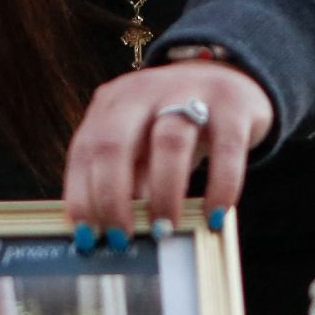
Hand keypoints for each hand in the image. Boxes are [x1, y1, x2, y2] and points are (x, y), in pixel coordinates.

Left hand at [64, 61, 270, 247]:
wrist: (231, 77)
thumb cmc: (175, 123)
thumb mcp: (143, 144)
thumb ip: (127, 179)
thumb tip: (114, 229)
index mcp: (113, 103)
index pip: (85, 150)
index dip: (81, 196)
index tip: (86, 236)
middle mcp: (145, 91)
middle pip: (114, 142)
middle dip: (112, 197)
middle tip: (122, 237)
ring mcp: (190, 91)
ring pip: (169, 142)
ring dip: (163, 193)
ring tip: (164, 229)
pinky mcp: (233, 103)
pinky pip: (226, 148)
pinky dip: (220, 186)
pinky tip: (214, 214)